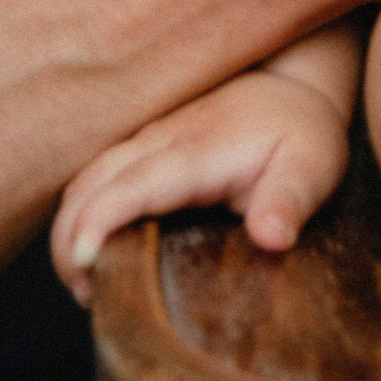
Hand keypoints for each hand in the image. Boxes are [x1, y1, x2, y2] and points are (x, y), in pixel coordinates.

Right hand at [51, 68, 350, 300]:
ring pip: (84, 180)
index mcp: (195, 152)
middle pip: (88, 185)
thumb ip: (290, 201)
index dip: (97, 222)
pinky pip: (94, 177)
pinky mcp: (141, 148)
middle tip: (85, 295)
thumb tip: (273, 237)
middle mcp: (159, 142)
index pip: (130, 185)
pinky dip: (80, 214)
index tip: (82, 262)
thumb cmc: (300, 132)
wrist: (293, 84)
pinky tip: (93, 254)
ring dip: (69, 229)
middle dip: (68, 239)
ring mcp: (145, 141)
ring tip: (85, 285)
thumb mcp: (312, 167)